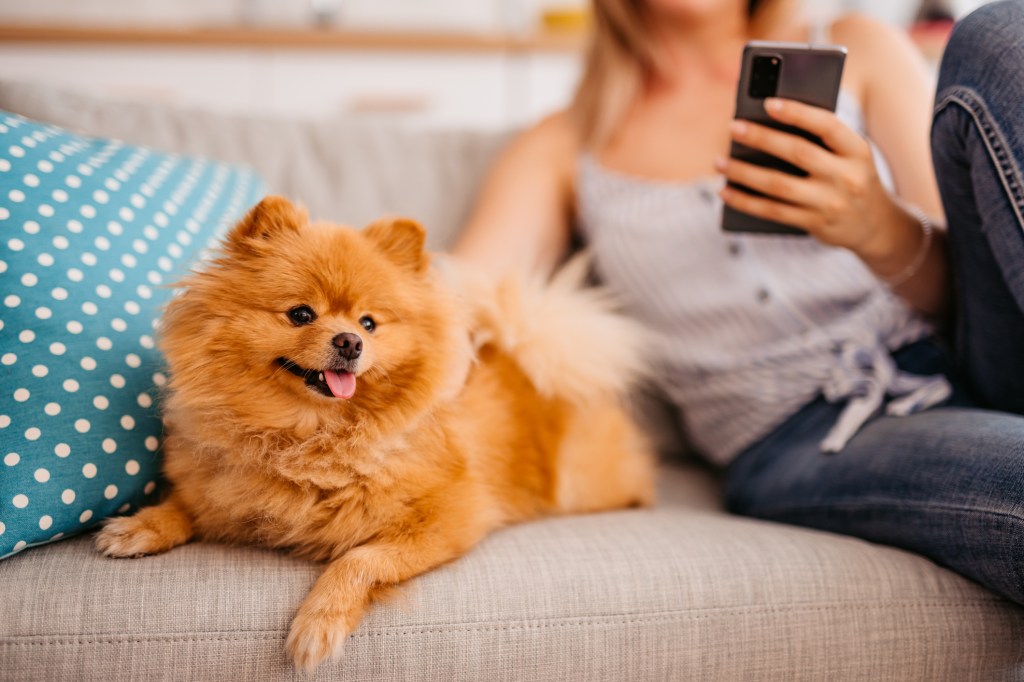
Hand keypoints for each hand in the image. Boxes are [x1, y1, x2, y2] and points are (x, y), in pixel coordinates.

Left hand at [716, 97, 903, 261]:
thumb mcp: (849, 155)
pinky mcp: (814, 224)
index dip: (798, 113)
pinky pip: (772, 211)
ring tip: (719, 162)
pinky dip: (745, 201)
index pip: (828, 126)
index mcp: (857, 150)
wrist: (876, 225)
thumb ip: (820, 139)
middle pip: (797, 153)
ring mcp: (830, 203)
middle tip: (733, 126)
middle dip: (762, 138)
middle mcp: (846, 176)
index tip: (768, 102)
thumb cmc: (851, 176)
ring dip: (743, 173)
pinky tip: (725, 191)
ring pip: (778, 185)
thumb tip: (765, 124)